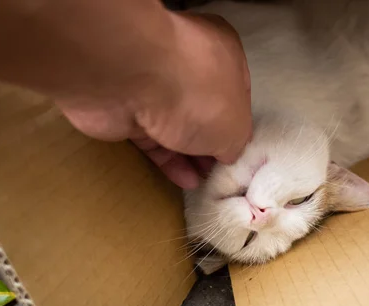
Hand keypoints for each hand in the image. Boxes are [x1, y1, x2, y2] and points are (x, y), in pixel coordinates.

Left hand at [56, 11, 251, 188]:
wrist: (128, 78)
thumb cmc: (198, 93)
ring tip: (205, 184)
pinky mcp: (127, 110)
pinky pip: (152, 140)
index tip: (241, 154)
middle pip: (205, 113)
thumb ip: (236, 141)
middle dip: (213, 144)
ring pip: (177, 128)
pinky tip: (184, 181)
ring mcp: (154, 87)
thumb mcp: (236, 125)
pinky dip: (168, 161)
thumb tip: (229, 153)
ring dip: (192, 157)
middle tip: (222, 174)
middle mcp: (189, 65)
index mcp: (223, 58)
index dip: (239, 125)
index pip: (236, 94)